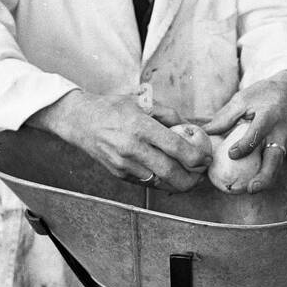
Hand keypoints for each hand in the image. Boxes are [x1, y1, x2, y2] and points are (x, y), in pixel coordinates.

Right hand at [28, 90, 207, 191]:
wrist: (79, 120)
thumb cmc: (113, 108)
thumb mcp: (143, 103)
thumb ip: (170, 115)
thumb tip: (193, 128)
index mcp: (140, 126)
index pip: (175, 147)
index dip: (196, 156)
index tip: (206, 158)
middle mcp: (132, 147)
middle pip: (170, 171)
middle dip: (192, 178)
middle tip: (202, 175)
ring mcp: (124, 164)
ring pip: (160, 181)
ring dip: (180, 184)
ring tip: (192, 178)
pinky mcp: (119, 174)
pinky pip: (147, 182)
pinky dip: (163, 182)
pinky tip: (172, 177)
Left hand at [204, 72, 286, 193]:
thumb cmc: (263, 94)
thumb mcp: (243, 99)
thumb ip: (225, 117)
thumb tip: (203, 133)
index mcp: (269, 116)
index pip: (258, 133)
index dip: (245, 145)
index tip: (231, 154)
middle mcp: (280, 132)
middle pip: (275, 157)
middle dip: (265, 175)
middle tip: (251, 188)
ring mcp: (284, 142)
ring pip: (277, 166)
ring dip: (265, 180)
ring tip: (249, 191)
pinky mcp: (282, 149)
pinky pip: (274, 165)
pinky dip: (264, 176)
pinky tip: (249, 184)